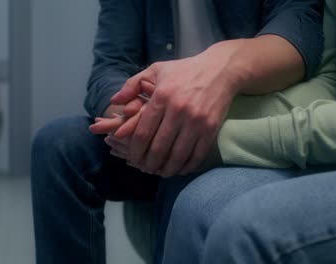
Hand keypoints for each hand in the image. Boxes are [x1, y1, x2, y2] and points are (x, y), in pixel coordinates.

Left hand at [111, 41, 242, 176]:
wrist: (221, 69)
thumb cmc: (184, 70)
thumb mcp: (156, 70)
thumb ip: (132, 85)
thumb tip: (114, 101)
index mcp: (162, 96)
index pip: (143, 133)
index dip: (135, 151)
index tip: (132, 158)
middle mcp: (178, 109)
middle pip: (158, 148)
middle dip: (149, 164)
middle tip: (145, 169)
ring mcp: (196, 120)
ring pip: (177, 155)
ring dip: (167, 169)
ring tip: (160, 172)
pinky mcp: (211, 127)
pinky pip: (197, 154)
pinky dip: (187, 166)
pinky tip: (180, 169)